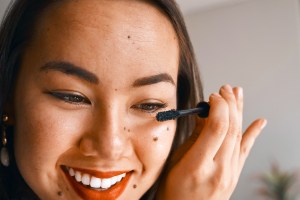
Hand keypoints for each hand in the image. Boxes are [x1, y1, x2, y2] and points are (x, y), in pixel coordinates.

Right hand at [156, 85, 266, 199]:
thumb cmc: (173, 190)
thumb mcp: (176, 162)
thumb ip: (193, 138)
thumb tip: (205, 116)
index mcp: (197, 166)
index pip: (216, 128)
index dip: (217, 107)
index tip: (212, 96)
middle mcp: (218, 170)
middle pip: (231, 129)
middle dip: (229, 104)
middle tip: (225, 88)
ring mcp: (230, 174)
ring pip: (239, 136)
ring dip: (239, 112)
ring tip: (237, 93)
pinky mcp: (235, 176)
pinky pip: (246, 151)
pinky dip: (253, 134)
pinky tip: (260, 121)